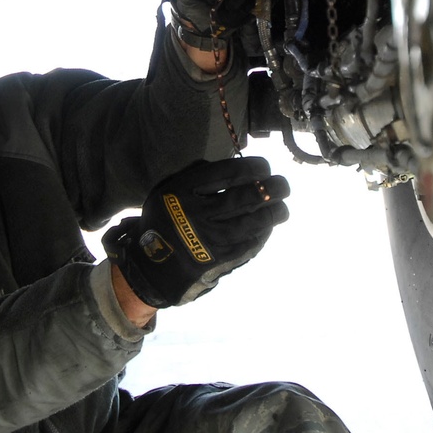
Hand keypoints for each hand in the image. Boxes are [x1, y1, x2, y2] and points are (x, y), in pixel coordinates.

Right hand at [103, 157, 289, 307]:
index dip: (255, 167)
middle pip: (246, 196)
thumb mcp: (167, 191)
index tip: (265, 167)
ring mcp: (210, 239)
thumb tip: (234, 166)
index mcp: (183, 191)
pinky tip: (268, 226)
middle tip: (283, 184)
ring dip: (275, 212)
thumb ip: (195, 175)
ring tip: (282, 207)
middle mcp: (197, 214)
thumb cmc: (164, 221)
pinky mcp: (218, 260)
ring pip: (254, 222)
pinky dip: (263, 233)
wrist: (149, 267)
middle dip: (273, 187)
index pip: (229, 172)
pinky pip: (250, 243)